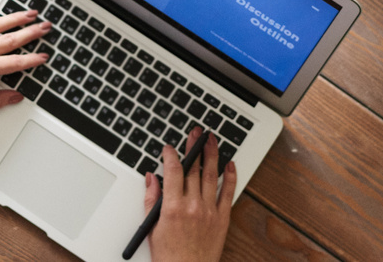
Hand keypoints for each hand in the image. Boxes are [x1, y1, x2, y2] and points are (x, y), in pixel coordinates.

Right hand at [145, 129, 234, 261]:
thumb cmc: (169, 256)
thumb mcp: (152, 227)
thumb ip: (151, 200)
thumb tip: (151, 179)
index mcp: (172, 207)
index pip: (172, 171)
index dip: (171, 155)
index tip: (170, 148)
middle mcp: (192, 206)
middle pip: (194, 169)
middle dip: (194, 147)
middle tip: (196, 133)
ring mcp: (209, 211)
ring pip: (212, 176)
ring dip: (212, 155)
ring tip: (212, 140)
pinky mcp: (222, 219)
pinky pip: (228, 194)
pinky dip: (231, 178)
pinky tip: (230, 165)